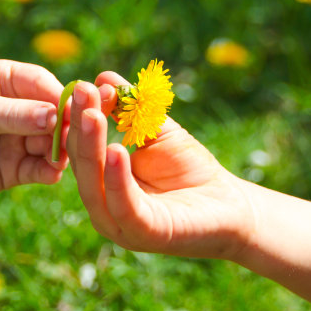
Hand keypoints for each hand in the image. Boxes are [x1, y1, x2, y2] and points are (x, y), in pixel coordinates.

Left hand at [0, 60, 68, 202]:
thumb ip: (15, 115)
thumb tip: (56, 116)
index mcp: (8, 80)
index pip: (44, 84)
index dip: (61, 98)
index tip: (76, 112)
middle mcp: (19, 108)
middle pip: (55, 115)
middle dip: (65, 127)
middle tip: (74, 140)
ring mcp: (19, 139)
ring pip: (52, 143)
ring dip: (60, 151)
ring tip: (60, 160)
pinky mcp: (16, 168)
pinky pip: (40, 168)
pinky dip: (49, 171)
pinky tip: (51, 174)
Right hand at [67, 71, 255, 258]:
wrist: (229, 204)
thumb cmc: (189, 169)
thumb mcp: (155, 132)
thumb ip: (131, 108)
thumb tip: (103, 76)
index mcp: (100, 182)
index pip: (80, 147)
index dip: (81, 116)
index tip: (85, 84)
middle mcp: (103, 204)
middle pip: (82, 164)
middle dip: (81, 127)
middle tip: (82, 92)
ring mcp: (120, 224)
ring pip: (94, 187)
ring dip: (91, 149)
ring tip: (93, 116)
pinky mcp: (144, 234)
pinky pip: (124, 207)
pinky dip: (117, 180)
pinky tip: (117, 150)